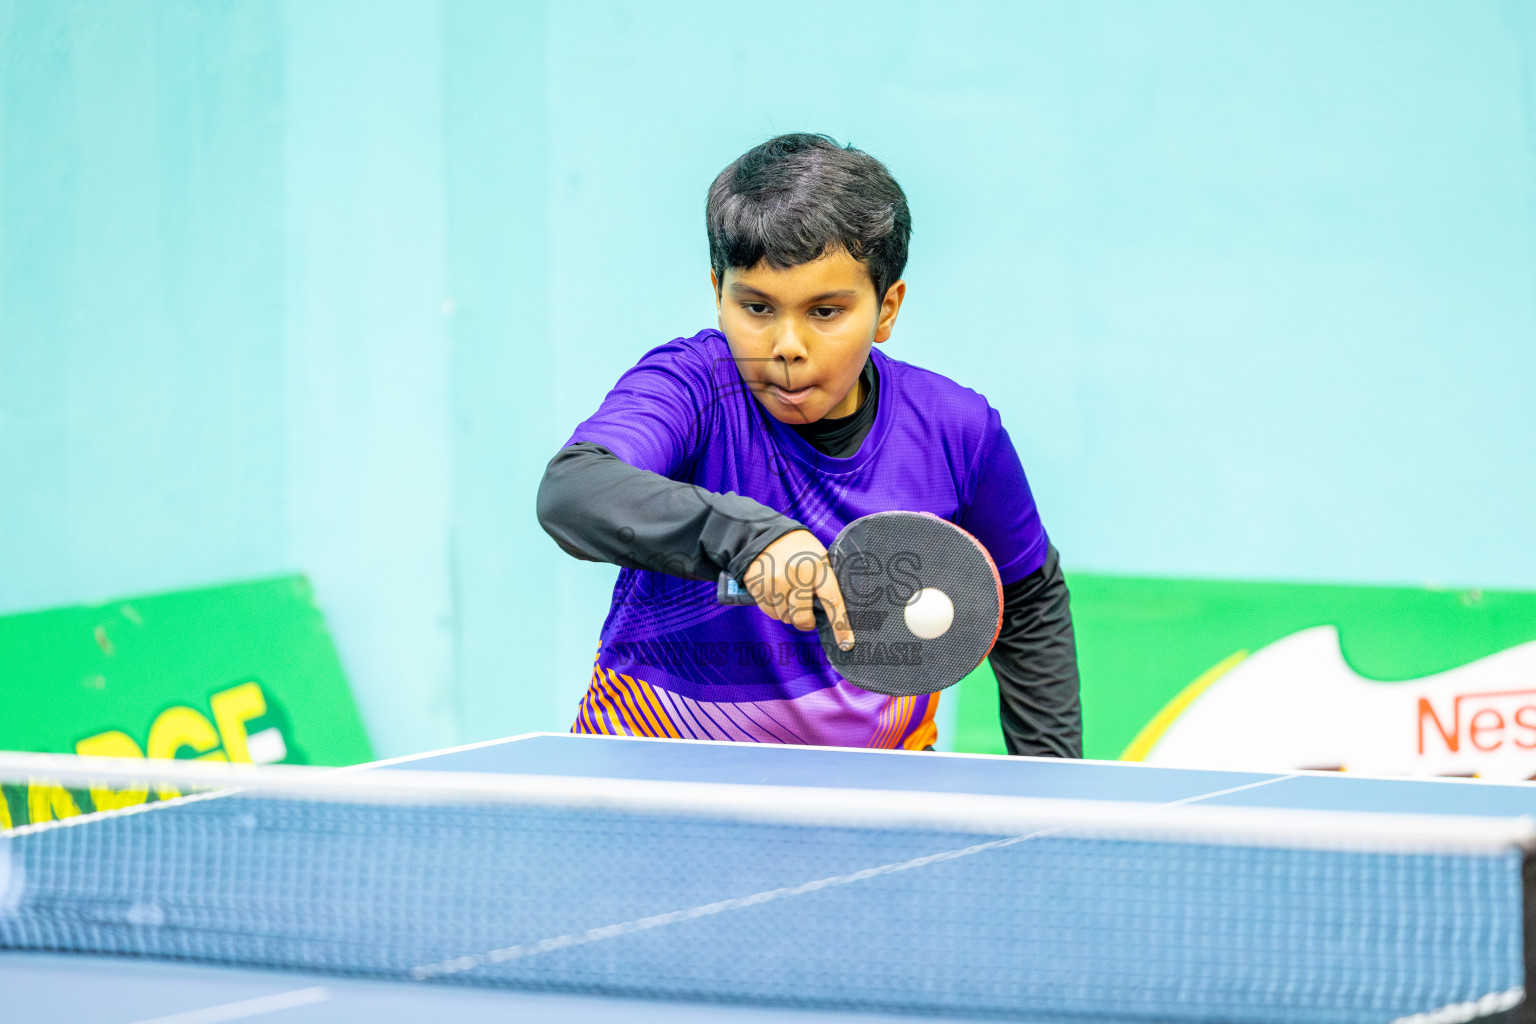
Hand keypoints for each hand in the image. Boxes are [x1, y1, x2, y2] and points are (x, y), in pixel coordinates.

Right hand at [742, 530, 855, 650]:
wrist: (765, 535)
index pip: (833, 601)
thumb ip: (825, 582)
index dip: (840, 625)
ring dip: (788, 613)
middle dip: (805, 623)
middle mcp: (797, 573)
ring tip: (789, 596)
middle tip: (807, 619)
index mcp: (819, 566)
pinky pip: (769, 612)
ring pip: (784, 617)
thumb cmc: (799, 551)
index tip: (846, 644)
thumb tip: (830, 615)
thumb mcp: (818, 558)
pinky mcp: (759, 585)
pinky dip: (774, 609)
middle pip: (802, 616)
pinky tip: (776, 593)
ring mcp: (776, 579)